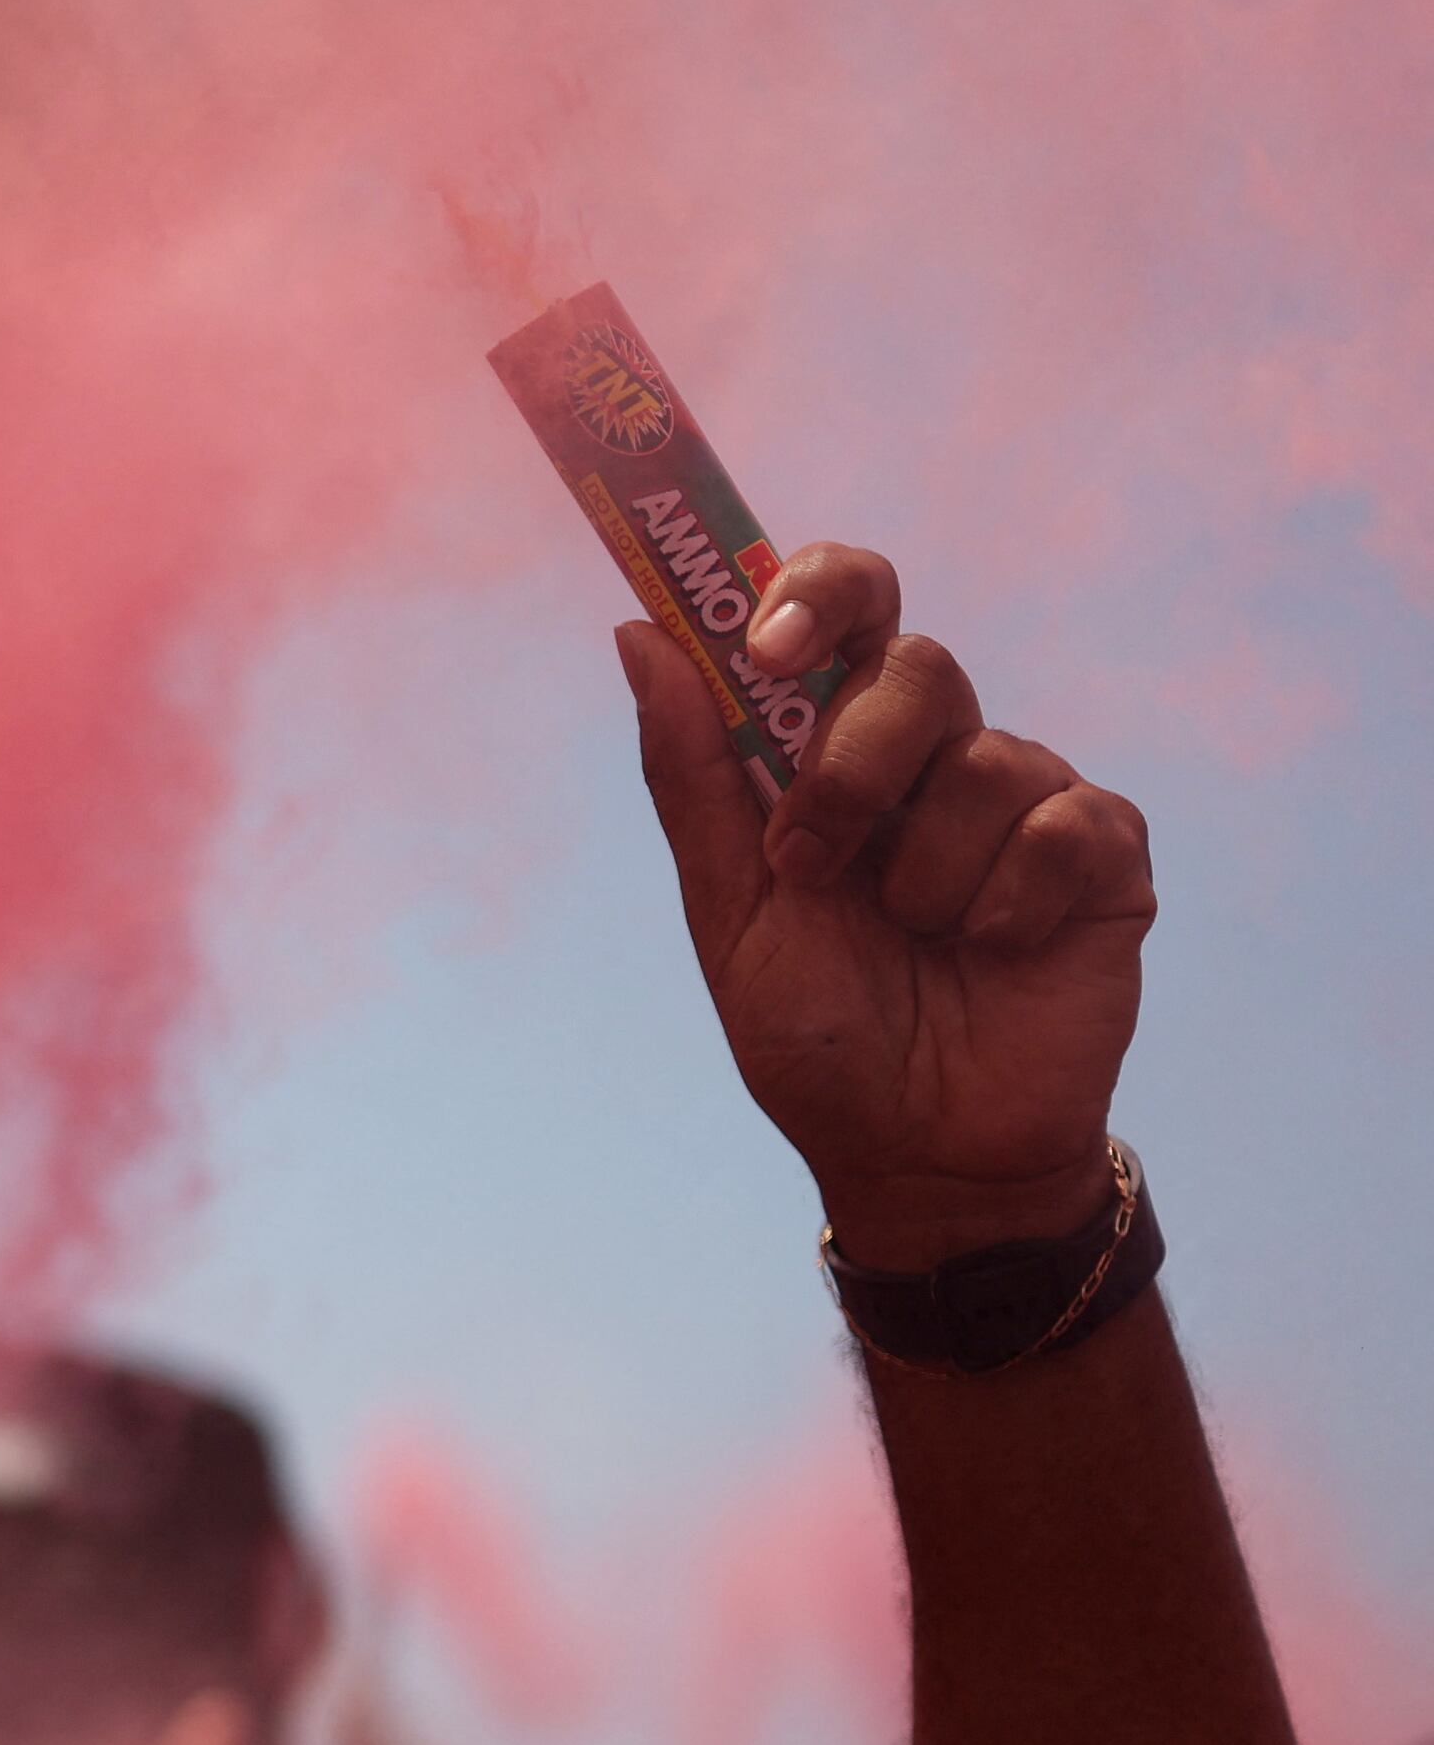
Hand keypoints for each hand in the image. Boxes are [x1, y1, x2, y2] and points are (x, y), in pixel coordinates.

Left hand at [619, 546, 1156, 1265]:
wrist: (917, 1154)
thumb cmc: (819, 1037)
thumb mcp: (731, 914)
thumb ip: (692, 778)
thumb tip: (640, 635)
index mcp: (835, 754)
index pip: (844, 608)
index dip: (815, 590)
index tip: (770, 641)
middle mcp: (933, 756)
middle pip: (915, 663)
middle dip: (851, 767)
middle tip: (814, 865)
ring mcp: (1025, 797)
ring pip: (983, 759)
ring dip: (921, 876)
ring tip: (916, 944)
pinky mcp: (1104, 853)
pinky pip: (1062, 828)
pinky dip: (1007, 906)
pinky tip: (994, 954)